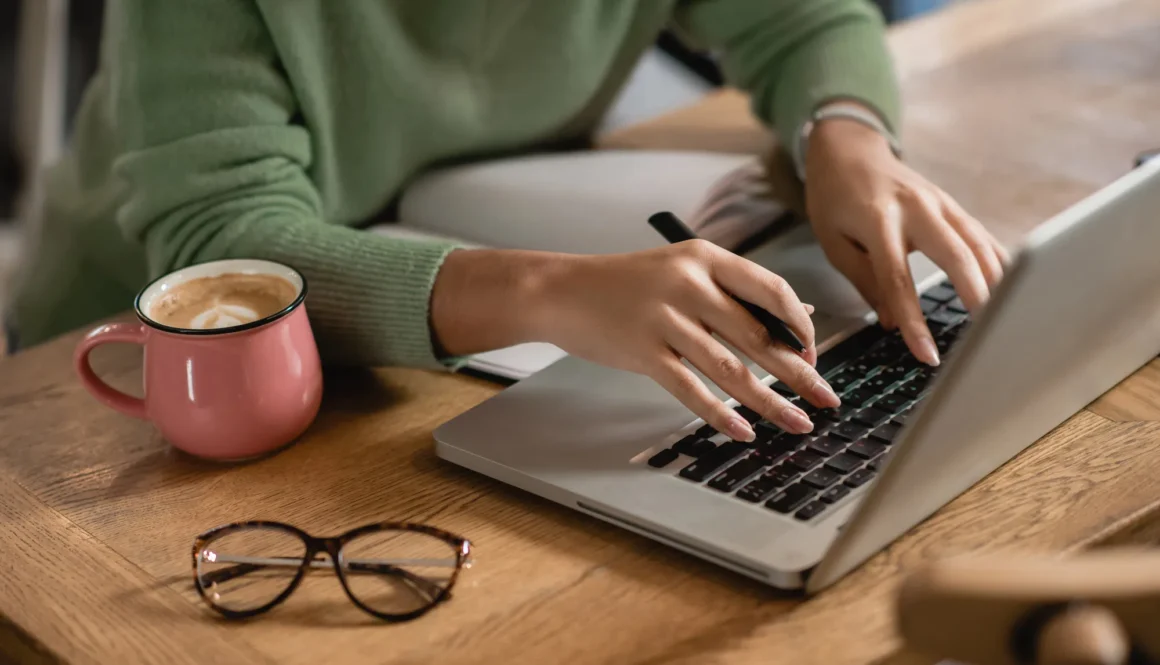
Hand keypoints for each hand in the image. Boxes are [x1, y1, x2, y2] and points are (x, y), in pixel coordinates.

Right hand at [431, 244, 840, 441]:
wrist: (561, 290)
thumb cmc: (626, 283)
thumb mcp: (683, 271)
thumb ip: (738, 291)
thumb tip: (798, 317)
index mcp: (705, 258)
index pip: (771, 290)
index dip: (799, 326)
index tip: (813, 354)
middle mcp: (689, 283)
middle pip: (758, 335)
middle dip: (799, 373)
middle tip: (827, 399)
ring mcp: (665, 317)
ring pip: (730, 367)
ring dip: (770, 401)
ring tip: (798, 423)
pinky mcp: (643, 350)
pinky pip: (690, 389)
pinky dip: (719, 414)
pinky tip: (743, 431)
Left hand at [804, 112, 1008, 365]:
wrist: (848, 150)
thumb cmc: (835, 199)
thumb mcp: (834, 243)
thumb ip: (866, 282)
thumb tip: (895, 324)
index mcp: (878, 220)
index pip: (898, 278)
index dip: (914, 320)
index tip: (927, 354)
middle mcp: (915, 208)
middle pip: (955, 254)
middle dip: (976, 295)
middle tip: (990, 333)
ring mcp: (940, 202)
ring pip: (978, 243)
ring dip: (997, 280)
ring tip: (1010, 317)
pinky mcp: (953, 204)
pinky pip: (982, 235)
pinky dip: (999, 261)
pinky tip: (1014, 286)